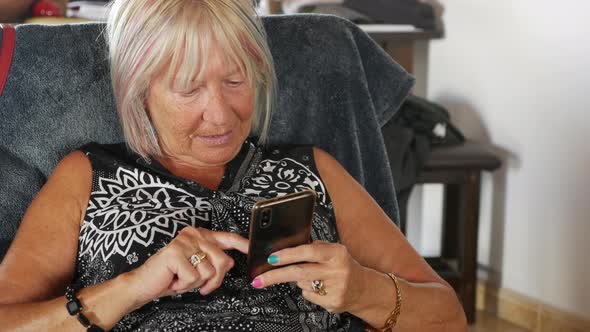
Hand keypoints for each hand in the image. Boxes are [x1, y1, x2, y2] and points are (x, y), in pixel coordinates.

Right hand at [123, 226, 248, 308]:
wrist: (143, 284)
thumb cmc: (171, 276)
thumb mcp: (198, 269)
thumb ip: (215, 262)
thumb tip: (232, 261)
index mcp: (200, 235)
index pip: (228, 237)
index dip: (243, 245)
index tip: (254, 249)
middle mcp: (193, 235)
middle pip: (222, 261)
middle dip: (214, 279)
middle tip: (199, 284)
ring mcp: (184, 242)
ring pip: (209, 271)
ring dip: (196, 283)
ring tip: (182, 278)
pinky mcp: (175, 253)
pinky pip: (194, 277)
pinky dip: (184, 285)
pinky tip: (174, 279)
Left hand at [252, 241, 368, 312]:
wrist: (363, 288)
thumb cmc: (342, 265)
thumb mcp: (333, 251)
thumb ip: (314, 248)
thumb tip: (284, 249)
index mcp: (337, 253)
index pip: (309, 251)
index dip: (288, 254)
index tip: (271, 257)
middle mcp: (337, 270)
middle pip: (299, 273)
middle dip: (275, 276)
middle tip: (258, 279)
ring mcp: (336, 288)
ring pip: (302, 285)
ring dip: (299, 281)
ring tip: (314, 277)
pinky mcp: (332, 303)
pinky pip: (308, 296)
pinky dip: (308, 291)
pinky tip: (321, 288)